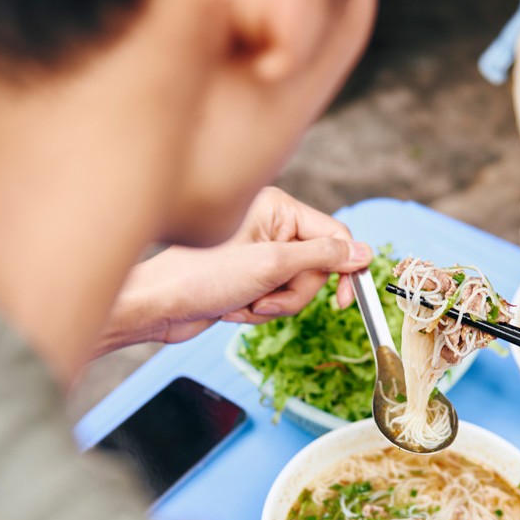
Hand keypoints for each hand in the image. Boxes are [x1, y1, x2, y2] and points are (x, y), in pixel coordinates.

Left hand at [98, 188, 370, 353]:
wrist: (156, 306)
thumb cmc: (201, 276)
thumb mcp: (271, 266)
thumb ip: (323, 257)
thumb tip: (364, 251)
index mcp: (277, 209)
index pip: (333, 235)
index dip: (344, 269)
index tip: (345, 300)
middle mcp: (270, 225)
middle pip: (316, 266)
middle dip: (292, 293)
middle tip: (263, 299)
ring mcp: (259, 252)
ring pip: (297, 287)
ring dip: (273, 306)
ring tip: (242, 304)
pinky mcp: (248, 276)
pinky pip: (275, 299)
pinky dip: (258, 311)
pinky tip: (231, 309)